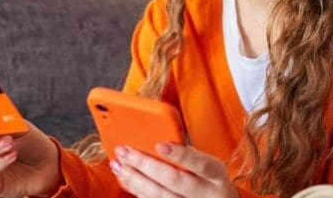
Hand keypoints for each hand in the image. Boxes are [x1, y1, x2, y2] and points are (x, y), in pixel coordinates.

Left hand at [110, 143, 239, 197]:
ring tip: (118, 164)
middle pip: (173, 180)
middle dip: (145, 165)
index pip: (198, 163)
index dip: (179, 154)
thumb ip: (188, 155)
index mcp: (215, 174)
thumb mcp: (209, 164)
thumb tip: (158, 141)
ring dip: (134, 179)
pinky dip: (136, 191)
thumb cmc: (210, 179)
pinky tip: (125, 179)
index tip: (159, 144)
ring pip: (159, 195)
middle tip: (124, 151)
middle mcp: (204, 193)